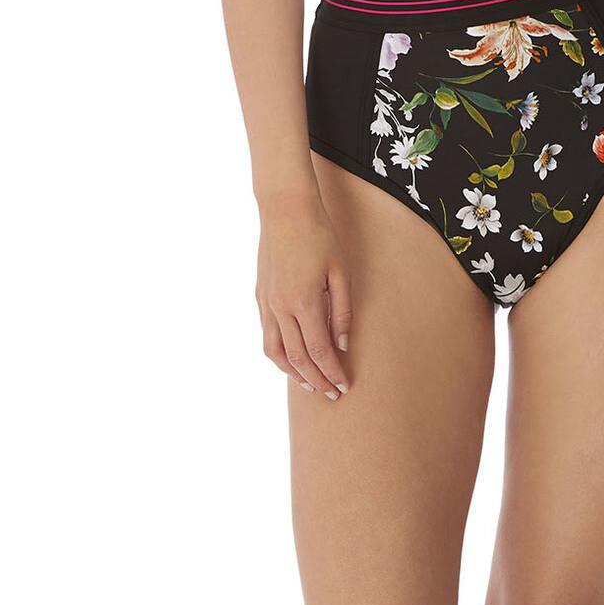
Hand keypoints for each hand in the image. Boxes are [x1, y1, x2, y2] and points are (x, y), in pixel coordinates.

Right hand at [256, 189, 352, 399]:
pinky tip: (290, 358)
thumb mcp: (341, 272)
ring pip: (275, 352)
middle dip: (316, 379)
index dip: (332, 372)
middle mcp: (281, 308)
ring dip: (292, 373)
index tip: (343, 386)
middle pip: (297, 358)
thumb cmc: (320, 236)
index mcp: (304, 302)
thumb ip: (342, 310)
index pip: (319, 351)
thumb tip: (342, 344)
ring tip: (310, 384)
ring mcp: (267, 303)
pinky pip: (267, 335)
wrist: (286, 210)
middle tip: (332, 394)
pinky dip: (278, 354)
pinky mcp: (260, 296)